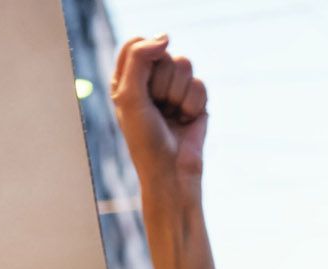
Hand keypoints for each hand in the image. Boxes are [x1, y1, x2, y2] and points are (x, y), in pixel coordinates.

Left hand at [111, 36, 217, 268]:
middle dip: (163, 83)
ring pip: (185, 66)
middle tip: (157, 108)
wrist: (172, 172)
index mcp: (127, 78)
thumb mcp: (130, 96)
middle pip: (164, 55)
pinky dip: (194, 104)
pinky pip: (200, 85)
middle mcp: (151, 81)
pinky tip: (187, 120)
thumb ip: (140, 59)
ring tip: (172, 116)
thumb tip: (166, 37)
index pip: (136, 44)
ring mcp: (175, 90)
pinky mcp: (197, 102)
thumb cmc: (145, 139)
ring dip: (179, 94)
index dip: (144, 57)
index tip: (144, 82)